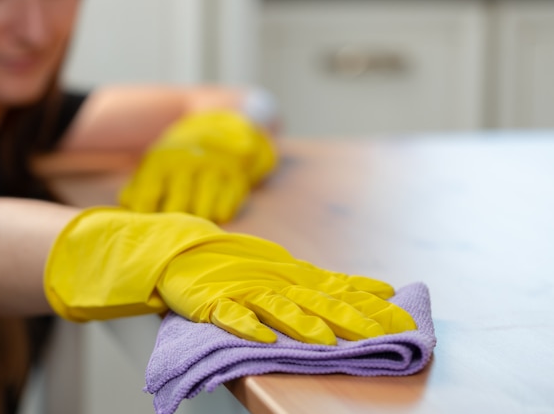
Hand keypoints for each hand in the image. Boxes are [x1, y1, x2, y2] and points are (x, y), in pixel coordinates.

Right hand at [45, 208, 415, 344]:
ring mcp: (244, 291)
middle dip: (353, 318)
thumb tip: (374, 287)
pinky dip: (245, 326)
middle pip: (319, 302)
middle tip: (383, 333)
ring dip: (301, 323)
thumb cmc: (239, 263)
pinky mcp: (214, 302)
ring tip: (324, 340)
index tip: (403, 318)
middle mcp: (275, 282)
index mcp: (293, 276)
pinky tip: (260, 338)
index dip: (371, 305)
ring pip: (277, 308)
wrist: (187, 249)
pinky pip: (230, 315)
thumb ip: (328, 282)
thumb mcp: (288, 269)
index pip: (340, 290)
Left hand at [118, 110, 277, 222]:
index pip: (147, 198)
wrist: (221, 126)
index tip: (151, 224)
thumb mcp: (155, 164)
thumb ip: (137, 188)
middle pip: (176, 208)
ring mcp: (214, 170)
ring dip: (199, 220)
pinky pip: (227, 209)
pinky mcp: (237, 178)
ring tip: (196, 218)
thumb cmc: (180, 157)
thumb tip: (127, 207)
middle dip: (174, 222)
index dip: (147, 217)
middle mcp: (188, 163)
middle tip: (174, 227)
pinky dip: (220, 215)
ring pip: (204, 211)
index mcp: (162, 161)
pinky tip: (216, 210)